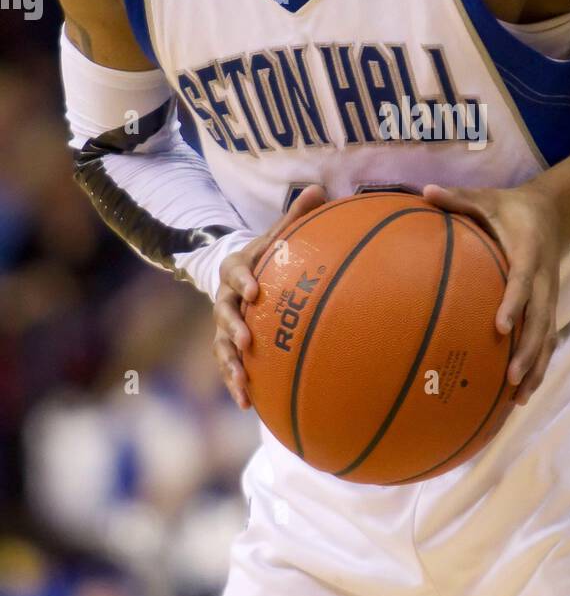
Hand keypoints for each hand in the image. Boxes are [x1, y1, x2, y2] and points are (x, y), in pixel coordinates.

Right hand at [212, 184, 327, 408]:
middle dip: (233, 328)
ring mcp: (225, 324)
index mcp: (238, 268)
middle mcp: (226, 297)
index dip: (243, 281)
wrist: (242, 275)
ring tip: (243, 383)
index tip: (255, 291)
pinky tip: (248, 405)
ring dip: (231, 364)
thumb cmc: (271, 254)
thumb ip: (297, 216)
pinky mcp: (229, 346)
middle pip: (223, 312)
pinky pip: (230, 366)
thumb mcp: (280, 233)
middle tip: (247, 341)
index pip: (236, 271)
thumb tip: (320, 189)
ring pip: (222, 345)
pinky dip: (236, 384)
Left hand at [421, 179, 561, 404]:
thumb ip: (457, 198)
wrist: (551, 210)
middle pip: (541, 320)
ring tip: (519, 398)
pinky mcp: (549, 306)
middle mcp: (543, 280)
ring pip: (548, 336)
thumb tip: (424, 191)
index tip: (500, 327)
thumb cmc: (508, 207)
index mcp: (528, 253)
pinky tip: (523, 392)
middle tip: (511, 378)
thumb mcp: (485, 197)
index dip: (514, 304)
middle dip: (528, 351)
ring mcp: (549, 296)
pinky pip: (547, 339)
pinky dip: (539, 365)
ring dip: (536, 367)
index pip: (521, 283)